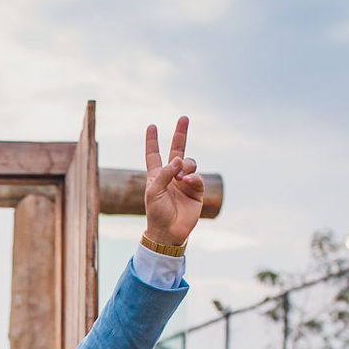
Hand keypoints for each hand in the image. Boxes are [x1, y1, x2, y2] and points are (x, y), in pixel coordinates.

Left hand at [144, 116, 204, 245]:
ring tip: (180, 177)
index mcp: (156, 175)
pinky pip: (197, 176)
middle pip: (177, 150)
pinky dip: (192, 178)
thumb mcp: (153, 192)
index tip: (151, 126)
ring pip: (190, 162)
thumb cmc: (156, 212)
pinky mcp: (196, 189)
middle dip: (180, 134)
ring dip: (186, 166)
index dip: (152, 141)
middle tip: (184, 117)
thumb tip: (178, 159)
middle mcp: (171, 175)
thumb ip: (164, 174)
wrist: (169, 231)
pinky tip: (186, 182)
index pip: (153, 154)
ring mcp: (185, 181)